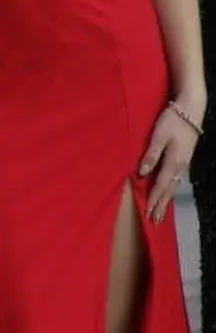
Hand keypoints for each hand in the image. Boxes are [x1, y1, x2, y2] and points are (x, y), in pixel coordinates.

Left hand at [139, 103, 199, 222]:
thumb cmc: (172, 121)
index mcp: (173, 162)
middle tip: (154, 221)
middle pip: (168, 190)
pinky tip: (167, 193)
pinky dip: (170, 190)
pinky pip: (175, 179)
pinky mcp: (183, 159)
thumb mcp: (158, 136)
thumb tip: (141, 173)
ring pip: (173, 186)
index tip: (147, 214)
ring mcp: (183, 163)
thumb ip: (151, 155)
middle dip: (160, 205)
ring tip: (159, 212)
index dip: (153, 200)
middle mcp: (180, 166)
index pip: (160, 186)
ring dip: (165, 199)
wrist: (191, 111)